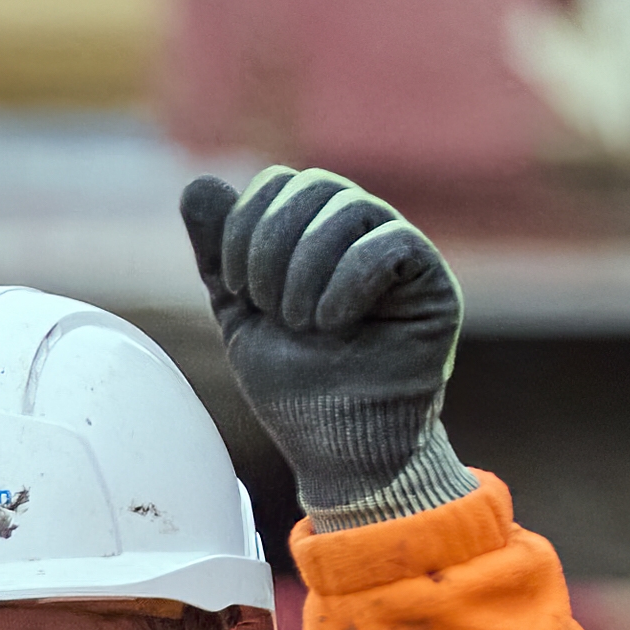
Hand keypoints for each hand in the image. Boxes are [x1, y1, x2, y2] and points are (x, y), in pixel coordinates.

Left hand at [179, 164, 467, 523]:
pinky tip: (335, 324)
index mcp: (314, 236)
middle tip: (268, 306)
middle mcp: (360, 233)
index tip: (237, 288)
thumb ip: (220, 254)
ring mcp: (399, 252)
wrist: (339, 446)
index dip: (247, 223)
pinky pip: (390, 242)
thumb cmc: (295, 387)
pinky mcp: (431, 280)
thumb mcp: (242, 315)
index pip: (279, 182)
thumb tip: (198, 183)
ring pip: (348, 207)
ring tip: (302, 325)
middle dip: (272, 247)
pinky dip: (348, 281)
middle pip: (312, 185)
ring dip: (305, 270)